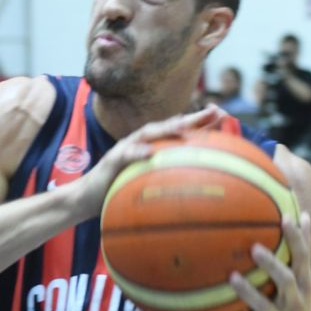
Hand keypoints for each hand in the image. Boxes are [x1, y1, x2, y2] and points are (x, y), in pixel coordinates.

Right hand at [73, 104, 224, 217]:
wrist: (86, 199)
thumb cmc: (120, 193)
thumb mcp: (148, 188)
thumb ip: (168, 185)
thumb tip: (198, 198)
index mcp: (153, 147)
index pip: (179, 131)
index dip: (200, 122)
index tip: (223, 115)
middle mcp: (141, 143)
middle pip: (169, 125)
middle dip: (191, 118)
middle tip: (214, 112)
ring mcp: (126, 148)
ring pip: (149, 133)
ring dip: (167, 128)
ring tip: (185, 126)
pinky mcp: (112, 160)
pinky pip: (125, 154)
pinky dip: (137, 152)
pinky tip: (150, 153)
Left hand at [198, 213, 310, 310]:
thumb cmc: (295, 307)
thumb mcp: (303, 283)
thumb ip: (301, 252)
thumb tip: (304, 214)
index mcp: (302, 285)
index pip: (303, 258)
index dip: (296, 238)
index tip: (285, 218)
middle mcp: (294, 302)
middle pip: (286, 281)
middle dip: (272, 265)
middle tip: (254, 248)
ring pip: (263, 306)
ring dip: (248, 292)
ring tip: (232, 277)